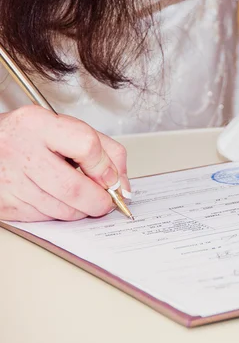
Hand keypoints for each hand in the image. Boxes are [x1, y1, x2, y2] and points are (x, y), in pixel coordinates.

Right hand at [0, 106, 130, 221]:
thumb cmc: (31, 137)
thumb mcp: (66, 129)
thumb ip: (103, 149)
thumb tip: (122, 184)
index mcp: (38, 124)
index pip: (87, 146)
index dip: (106, 168)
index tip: (112, 178)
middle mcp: (20, 150)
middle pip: (75, 188)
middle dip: (100, 201)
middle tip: (106, 201)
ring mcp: (10, 180)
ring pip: (62, 210)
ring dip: (82, 210)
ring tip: (81, 197)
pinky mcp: (5, 204)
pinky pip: (45, 218)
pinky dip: (60, 214)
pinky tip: (56, 198)